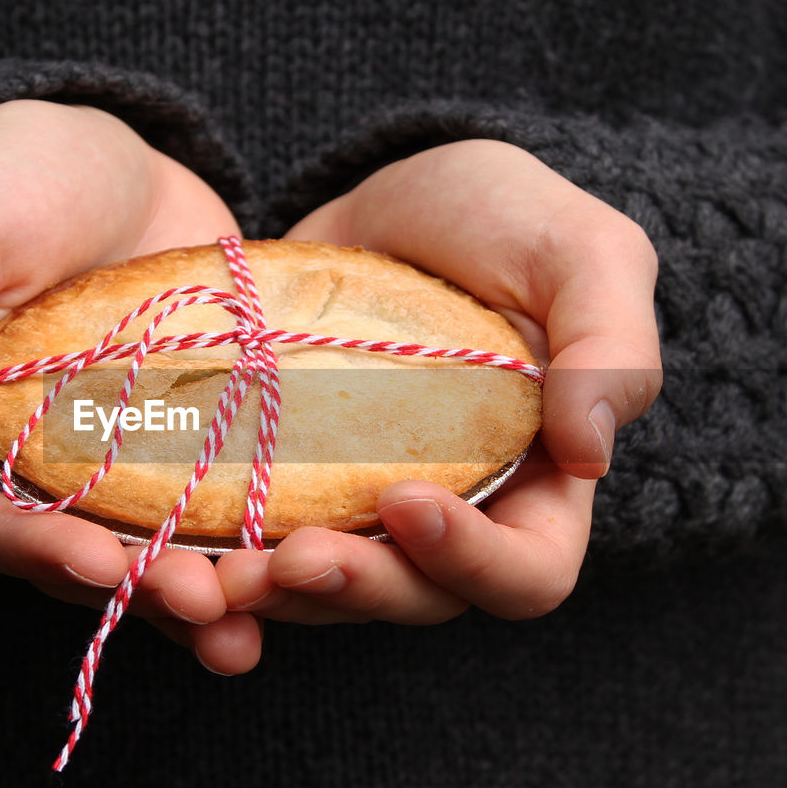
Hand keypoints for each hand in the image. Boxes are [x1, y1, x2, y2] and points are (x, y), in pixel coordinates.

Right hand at [0, 100, 259, 672]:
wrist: (124, 159)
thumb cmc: (15, 181)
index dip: (32, 549)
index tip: (98, 563)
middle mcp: (38, 466)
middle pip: (73, 554)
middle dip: (133, 588)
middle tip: (201, 603)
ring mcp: (122, 462)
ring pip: (148, 550)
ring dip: (196, 595)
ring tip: (246, 623)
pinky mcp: (193, 447)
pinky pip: (213, 511)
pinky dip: (246, 549)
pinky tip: (293, 576)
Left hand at [218, 139, 661, 622]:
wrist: (396, 188)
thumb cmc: (506, 216)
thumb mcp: (583, 253)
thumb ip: (611, 348)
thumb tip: (590, 454)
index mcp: (541, 484)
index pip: (527, 572)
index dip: (472, 562)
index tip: (407, 499)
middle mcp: (456, 512)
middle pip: (415, 599)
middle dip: (354, 590)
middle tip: (288, 559)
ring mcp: (366, 502)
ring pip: (327, 588)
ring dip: (274, 594)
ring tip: (217, 574)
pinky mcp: (295, 477)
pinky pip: (261, 539)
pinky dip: (222, 556)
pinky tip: (175, 547)